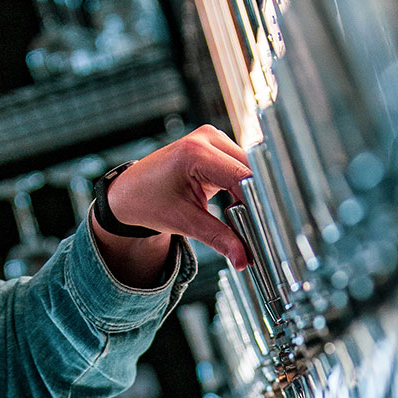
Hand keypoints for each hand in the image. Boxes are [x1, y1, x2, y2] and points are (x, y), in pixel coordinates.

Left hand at [105, 125, 252, 268]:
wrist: (129, 192)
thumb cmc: (148, 202)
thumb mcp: (184, 222)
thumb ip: (217, 238)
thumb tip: (243, 258)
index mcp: (195, 153)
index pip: (241, 176)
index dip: (258, 202)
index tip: (268, 227)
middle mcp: (206, 138)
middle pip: (248, 171)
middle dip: (256, 202)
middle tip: (262, 233)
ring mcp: (212, 139)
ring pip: (248, 170)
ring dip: (252, 196)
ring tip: (251, 224)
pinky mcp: (215, 146)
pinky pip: (239, 168)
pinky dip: (243, 190)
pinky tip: (242, 210)